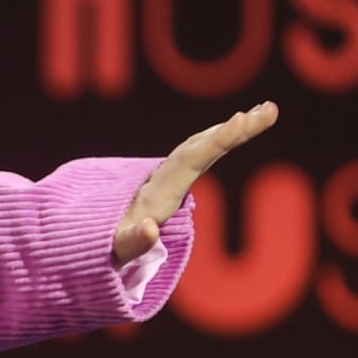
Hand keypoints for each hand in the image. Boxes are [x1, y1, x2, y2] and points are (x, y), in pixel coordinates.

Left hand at [111, 100, 279, 264]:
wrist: (86, 232)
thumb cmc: (104, 245)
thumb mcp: (116, 248)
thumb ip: (132, 241)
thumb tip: (150, 228)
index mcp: (156, 192)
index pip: (190, 160)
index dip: (216, 140)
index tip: (240, 119)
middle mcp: (164, 178)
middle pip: (202, 147)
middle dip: (236, 129)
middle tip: (270, 109)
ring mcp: (169, 178)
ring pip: (203, 146)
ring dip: (233, 128)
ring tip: (266, 111)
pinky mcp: (174, 181)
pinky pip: (201, 153)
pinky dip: (222, 137)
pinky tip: (243, 125)